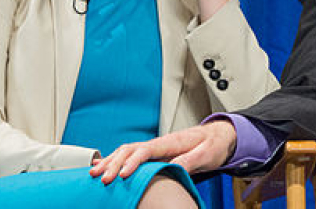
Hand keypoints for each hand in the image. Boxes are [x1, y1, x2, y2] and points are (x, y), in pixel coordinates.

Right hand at [89, 120, 236, 183]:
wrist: (220, 136)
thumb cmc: (214, 144)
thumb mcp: (207, 154)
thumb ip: (190, 160)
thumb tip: (173, 167)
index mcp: (171, 142)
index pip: (146, 149)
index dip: (133, 161)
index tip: (123, 174)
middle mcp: (160, 143)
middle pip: (130, 149)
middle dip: (114, 163)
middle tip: (103, 178)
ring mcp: (156, 147)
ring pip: (126, 151)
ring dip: (110, 161)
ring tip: (95, 173)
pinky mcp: (155, 153)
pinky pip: (130, 155)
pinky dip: (114, 159)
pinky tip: (102, 165)